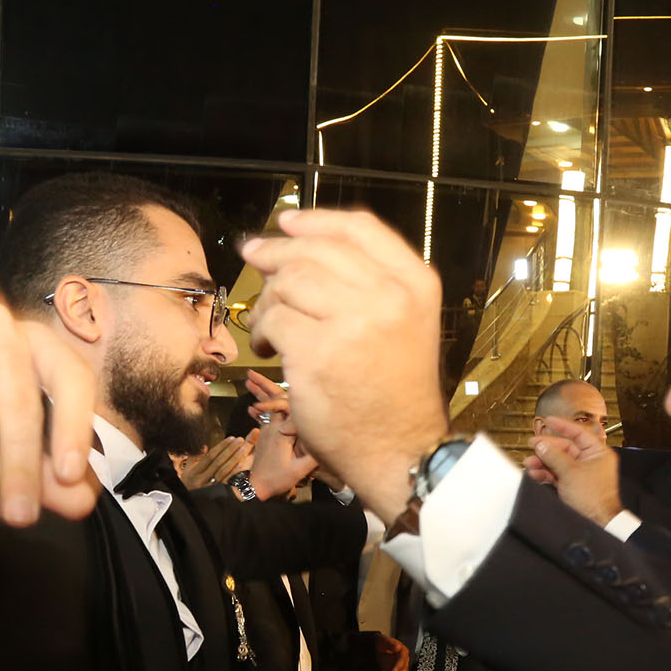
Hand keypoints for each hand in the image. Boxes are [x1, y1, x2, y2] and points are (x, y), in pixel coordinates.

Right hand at [179, 435, 252, 489]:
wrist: (188, 506)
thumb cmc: (189, 485)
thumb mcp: (187, 471)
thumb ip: (194, 458)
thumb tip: (205, 446)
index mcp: (194, 472)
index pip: (210, 456)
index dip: (221, 447)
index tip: (231, 438)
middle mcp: (201, 480)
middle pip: (218, 462)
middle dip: (230, 450)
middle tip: (240, 440)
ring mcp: (209, 488)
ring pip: (223, 471)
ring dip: (234, 459)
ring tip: (244, 448)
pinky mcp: (216, 495)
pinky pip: (226, 482)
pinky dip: (234, 473)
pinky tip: (242, 465)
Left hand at [242, 210, 450, 523]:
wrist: (401, 450)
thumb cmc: (395, 391)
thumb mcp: (404, 324)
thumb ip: (369, 284)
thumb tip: (294, 246)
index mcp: (415, 284)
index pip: (361, 229)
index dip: (316, 220)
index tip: (286, 223)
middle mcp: (389, 297)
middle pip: (316, 250)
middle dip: (276, 253)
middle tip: (254, 260)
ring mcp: (354, 324)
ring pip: (289, 282)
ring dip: (267, 299)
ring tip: (267, 323)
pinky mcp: (318, 354)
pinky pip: (273, 321)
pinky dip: (260, 332)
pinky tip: (266, 349)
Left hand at [244, 370, 316, 497]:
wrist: (256, 487)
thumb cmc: (277, 479)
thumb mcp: (299, 470)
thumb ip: (312, 455)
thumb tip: (328, 440)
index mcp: (282, 432)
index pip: (285, 405)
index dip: (286, 394)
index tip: (290, 385)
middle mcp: (273, 428)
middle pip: (270, 401)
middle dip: (263, 385)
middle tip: (250, 372)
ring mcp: (268, 431)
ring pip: (265, 406)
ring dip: (258, 393)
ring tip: (248, 379)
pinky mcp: (266, 437)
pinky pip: (264, 417)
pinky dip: (260, 407)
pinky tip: (254, 405)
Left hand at [374, 633, 409, 670]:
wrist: (379, 647)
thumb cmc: (383, 643)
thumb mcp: (386, 640)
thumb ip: (391, 644)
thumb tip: (397, 647)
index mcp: (403, 651)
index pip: (402, 660)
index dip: (398, 666)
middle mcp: (404, 660)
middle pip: (403, 670)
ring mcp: (401, 668)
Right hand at [524, 415, 621, 526]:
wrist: (596, 521)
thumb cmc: (593, 498)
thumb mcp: (570, 472)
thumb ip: (554, 456)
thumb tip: (542, 445)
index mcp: (597, 453)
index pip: (578, 433)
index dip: (562, 425)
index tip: (549, 420)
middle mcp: (590, 461)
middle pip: (565, 448)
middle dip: (547, 449)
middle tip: (532, 445)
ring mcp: (581, 473)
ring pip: (558, 462)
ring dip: (543, 463)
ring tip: (529, 463)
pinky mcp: (573, 485)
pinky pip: (557, 475)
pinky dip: (546, 474)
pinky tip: (535, 475)